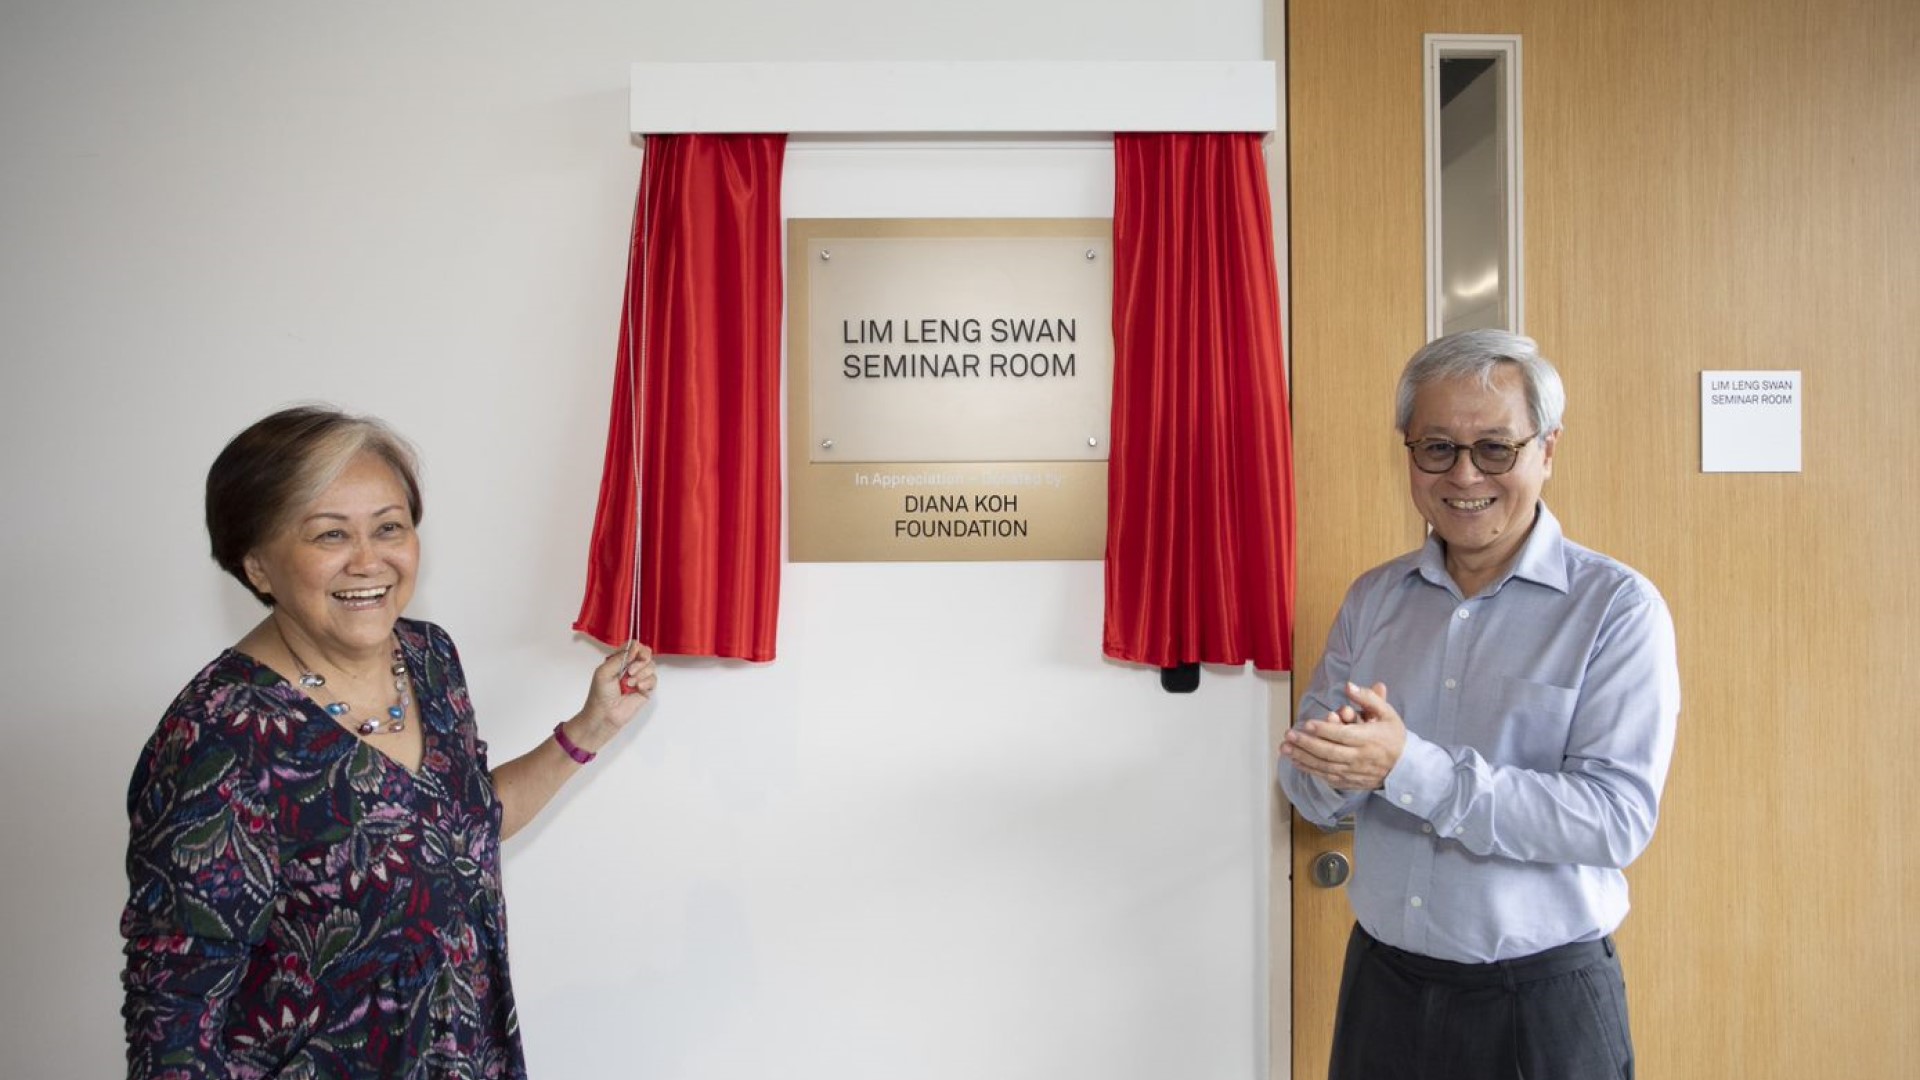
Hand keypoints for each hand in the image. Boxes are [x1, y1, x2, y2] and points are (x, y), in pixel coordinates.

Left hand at [571, 641, 656, 749]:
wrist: (605, 715)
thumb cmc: (600, 694)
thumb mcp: (604, 672)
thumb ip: (620, 657)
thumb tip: (635, 646)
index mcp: (619, 661)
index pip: (633, 646)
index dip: (636, 648)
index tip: (634, 654)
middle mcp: (630, 667)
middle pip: (645, 654)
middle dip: (640, 661)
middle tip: (630, 671)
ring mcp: (639, 678)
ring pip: (651, 666)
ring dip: (642, 673)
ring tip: (630, 684)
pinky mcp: (646, 689)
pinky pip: (654, 679)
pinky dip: (647, 682)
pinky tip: (638, 688)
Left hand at [1278, 681, 1405, 791]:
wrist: (1405, 768)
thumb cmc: (1394, 737)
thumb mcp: (1387, 713)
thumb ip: (1368, 698)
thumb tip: (1349, 686)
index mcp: (1369, 740)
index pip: (1343, 735)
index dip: (1324, 730)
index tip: (1307, 723)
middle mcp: (1359, 758)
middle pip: (1329, 752)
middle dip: (1306, 743)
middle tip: (1289, 735)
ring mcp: (1354, 772)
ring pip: (1324, 766)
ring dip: (1302, 757)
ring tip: (1285, 748)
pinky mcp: (1350, 781)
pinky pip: (1326, 777)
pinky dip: (1310, 770)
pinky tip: (1296, 762)